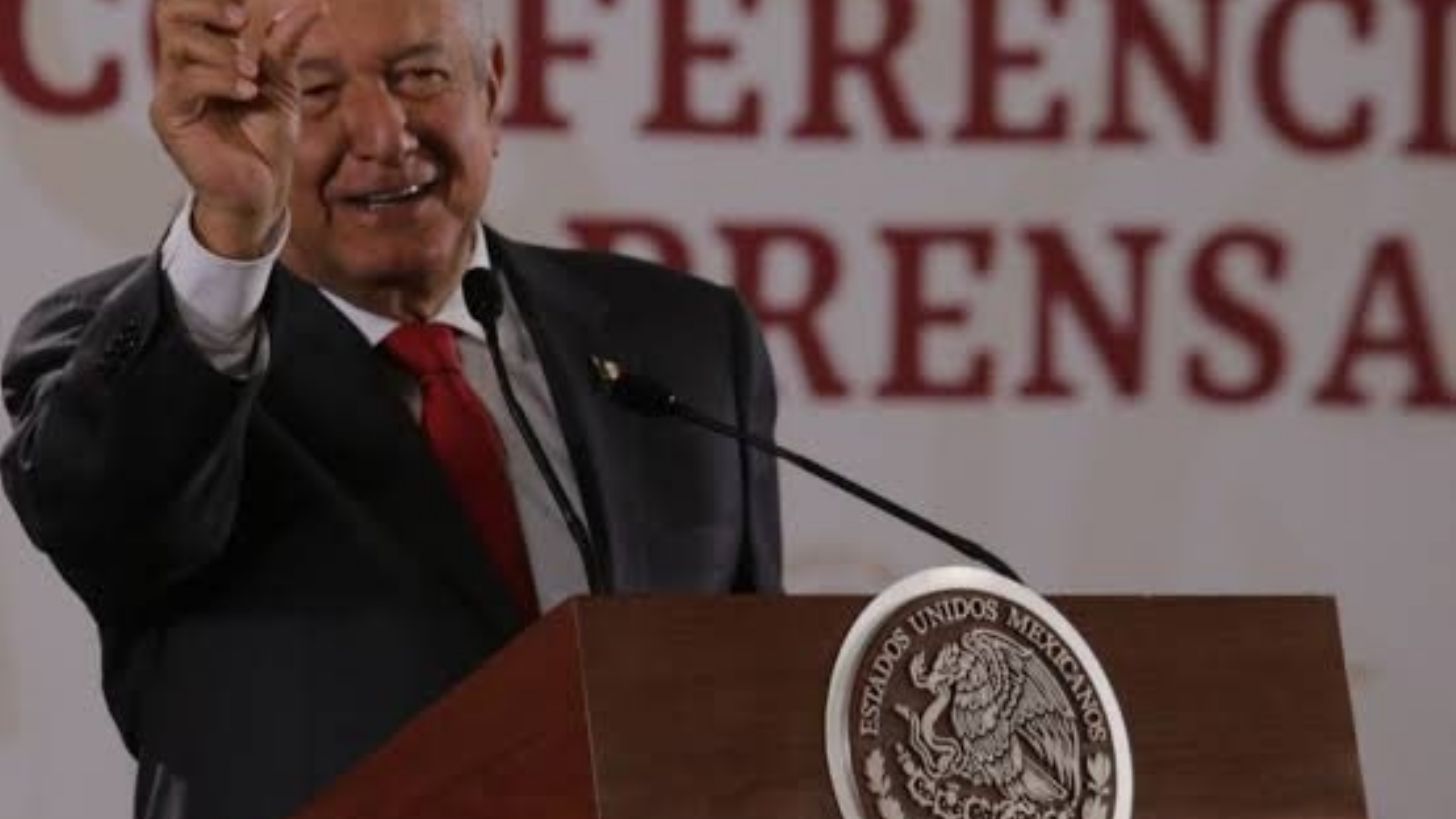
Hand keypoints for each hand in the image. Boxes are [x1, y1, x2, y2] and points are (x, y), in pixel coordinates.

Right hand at [150, 0, 324, 257]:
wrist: (262, 192)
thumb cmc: (265, 140)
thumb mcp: (282, 84)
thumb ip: (288, 44)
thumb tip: (317, 4)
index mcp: (205, 55)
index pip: (191, 7)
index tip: (246, 2)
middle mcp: (182, 68)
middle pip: (171, 14)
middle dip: (206, 7)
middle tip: (242, 17)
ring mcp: (173, 92)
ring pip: (178, 44)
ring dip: (220, 51)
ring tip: (253, 73)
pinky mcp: (170, 119)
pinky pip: (185, 84)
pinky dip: (220, 80)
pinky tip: (247, 91)